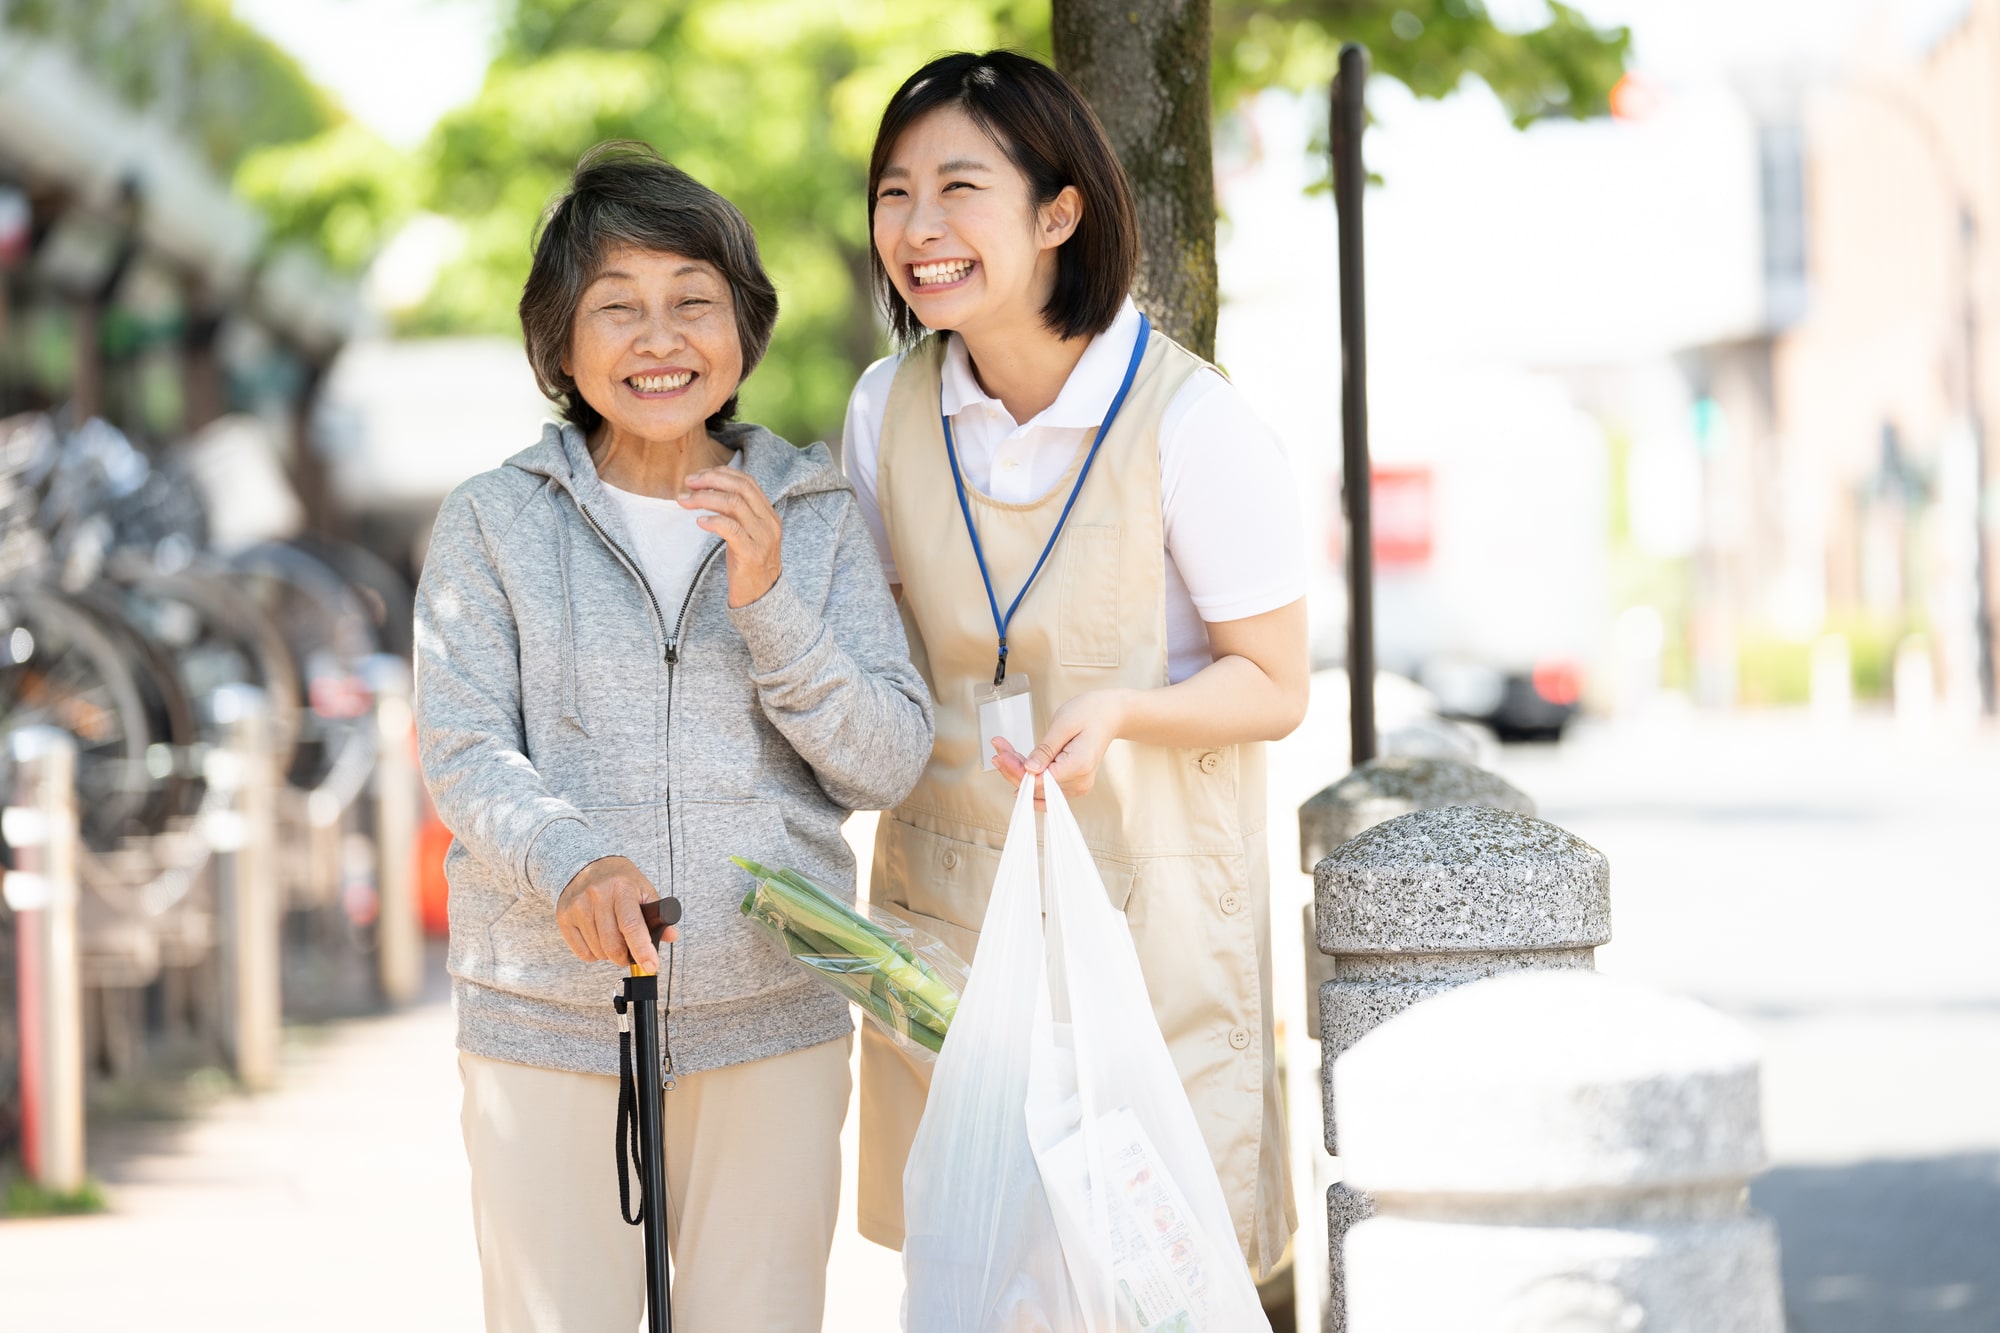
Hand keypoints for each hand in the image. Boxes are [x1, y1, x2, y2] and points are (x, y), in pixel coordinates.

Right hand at [555, 856, 677, 971]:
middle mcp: (597, 895)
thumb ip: (658, 915)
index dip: (642, 949)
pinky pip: (582, 953)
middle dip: (626, 957)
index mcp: (622, 888)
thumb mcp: (643, 890)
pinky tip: (598, 939)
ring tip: (614, 939)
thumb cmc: (620, 881)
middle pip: (613, 944)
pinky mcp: (564, 916)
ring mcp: (578, 906)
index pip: (632, 925)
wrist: (586, 865)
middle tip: (631, 953)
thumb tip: (671, 936)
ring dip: (610, 955)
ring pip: (598, 951)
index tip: (651, 966)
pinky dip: (594, 954)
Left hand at [681, 466, 781, 607]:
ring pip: (734, 504)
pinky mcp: (752, 554)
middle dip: (711, 480)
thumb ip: (736, 513)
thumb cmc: (748, 564)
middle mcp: (769, 523)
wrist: (762, 597)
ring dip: (705, 498)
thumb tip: (706, 490)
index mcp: (769, 514)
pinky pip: (731, 529)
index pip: (748, 481)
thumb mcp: (746, 533)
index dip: (721, 474)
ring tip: (685, 500)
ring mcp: (763, 538)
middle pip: (741, 488)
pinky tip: (699, 521)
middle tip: (688, 482)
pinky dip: (713, 521)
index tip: (699, 476)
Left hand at [991, 689, 1130, 806]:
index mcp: (1078, 767)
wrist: (1111, 714)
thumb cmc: (1091, 713)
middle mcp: (1079, 782)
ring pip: (1039, 786)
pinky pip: (1046, 783)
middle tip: (998, 748)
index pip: (1039, 781)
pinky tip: (1016, 760)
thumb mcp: (1063, 724)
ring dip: (1019, 771)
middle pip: (1037, 787)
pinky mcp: (1073, 782)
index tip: (1000, 755)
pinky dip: (1030, 772)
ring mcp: (1077, 784)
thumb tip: (1028, 770)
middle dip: (1013, 769)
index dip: (1015, 771)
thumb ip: (1045, 750)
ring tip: (1003, 749)